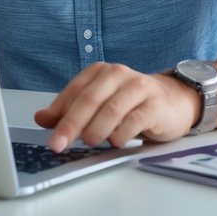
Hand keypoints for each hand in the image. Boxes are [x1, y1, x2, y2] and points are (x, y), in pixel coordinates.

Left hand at [33, 62, 195, 152]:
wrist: (174, 101)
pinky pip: (135, 119)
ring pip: (111, 108)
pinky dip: (122, 133)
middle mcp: (118, 74)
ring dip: (97, 128)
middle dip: (72, 124)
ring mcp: (138, 87)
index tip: (50, 138)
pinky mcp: (155, 104)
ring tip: (89, 142)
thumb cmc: (131, 104)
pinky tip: (115, 142)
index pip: (74, 93)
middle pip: (90, 100)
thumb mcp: (99, 104)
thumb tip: (41, 118)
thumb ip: (70, 110)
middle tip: (60, 144)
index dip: (59, 116)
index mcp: (100, 72)